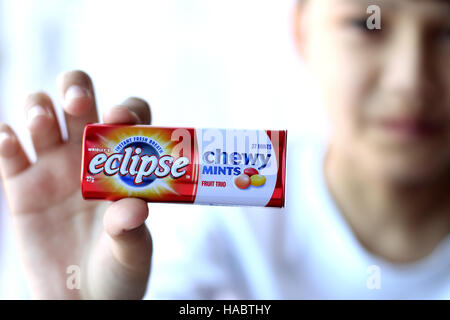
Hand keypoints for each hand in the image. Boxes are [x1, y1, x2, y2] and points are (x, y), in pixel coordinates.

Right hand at [0, 71, 152, 298]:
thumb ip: (131, 230)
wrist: (81, 299)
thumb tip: (134, 208)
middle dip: (76, 88)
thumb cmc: (118, 273)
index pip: (127, 118)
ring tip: (43, 123)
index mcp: (122, 164)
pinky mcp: (21, 187)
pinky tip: (9, 141)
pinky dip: (3, 137)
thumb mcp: (132, 254)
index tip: (118, 118)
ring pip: (40, 115)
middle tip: (76, 102)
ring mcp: (52, 168)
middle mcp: (87, 157)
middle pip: (79, 101)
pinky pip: (7, 151)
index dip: (125, 109)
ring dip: (39, 107)